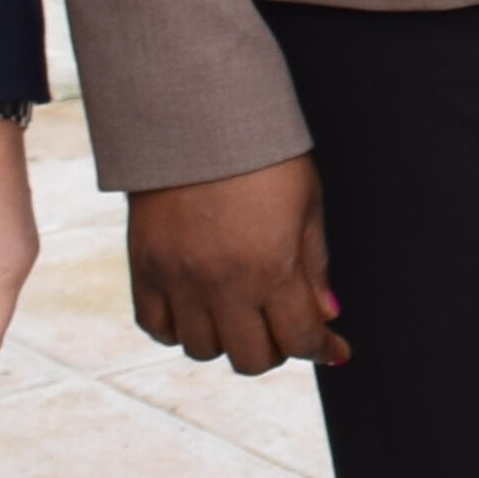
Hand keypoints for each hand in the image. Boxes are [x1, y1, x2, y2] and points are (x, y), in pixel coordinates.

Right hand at [129, 153, 342, 375]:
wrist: (196, 117)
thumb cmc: (262, 155)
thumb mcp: (307, 203)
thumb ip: (314, 266)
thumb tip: (326, 315)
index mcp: (272, 269)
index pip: (301, 339)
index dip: (323, 348)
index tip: (334, 347)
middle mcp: (223, 285)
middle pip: (250, 360)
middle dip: (277, 349)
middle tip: (283, 326)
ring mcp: (179, 281)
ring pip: (202, 351)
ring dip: (227, 341)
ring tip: (239, 313)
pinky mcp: (145, 269)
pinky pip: (156, 327)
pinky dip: (178, 329)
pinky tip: (197, 309)